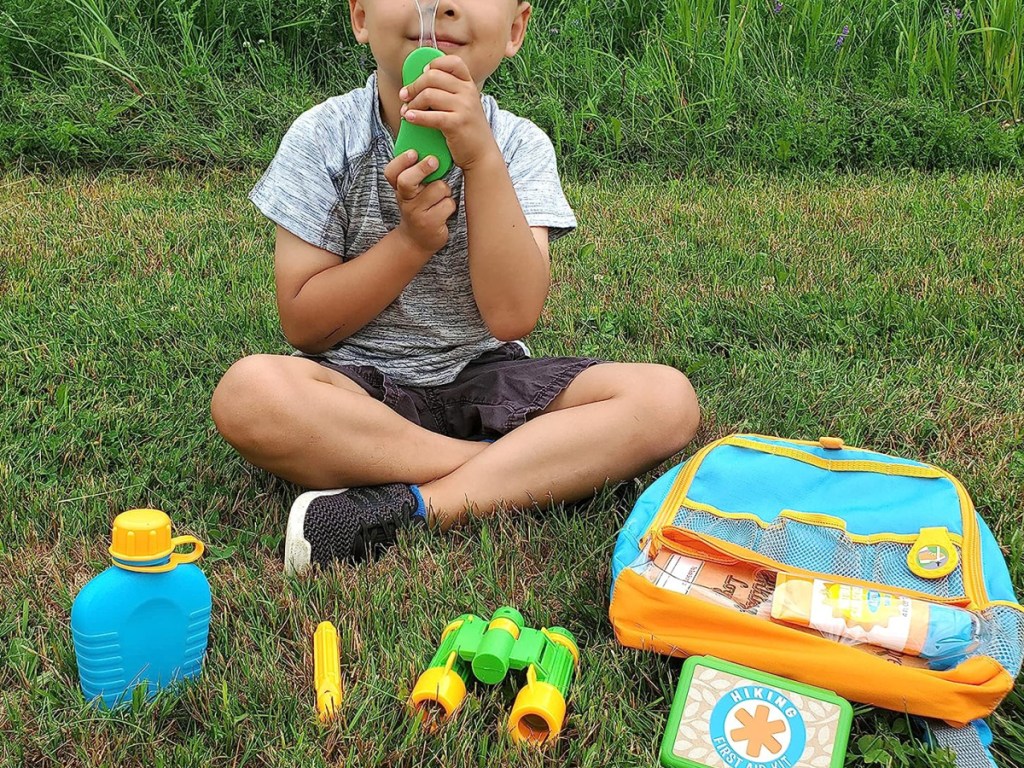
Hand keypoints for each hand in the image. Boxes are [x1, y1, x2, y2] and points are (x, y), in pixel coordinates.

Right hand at [384, 149, 456, 258]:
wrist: (417, 240)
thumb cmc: (420, 208)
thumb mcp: (413, 191)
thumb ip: (418, 173)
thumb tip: (434, 149)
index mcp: (399, 189)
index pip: (391, 173)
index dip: (401, 161)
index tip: (413, 152)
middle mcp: (405, 200)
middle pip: (407, 180)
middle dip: (422, 168)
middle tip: (434, 161)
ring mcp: (416, 213)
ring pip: (438, 189)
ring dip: (445, 191)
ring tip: (441, 198)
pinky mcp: (431, 224)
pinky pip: (448, 204)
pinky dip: (450, 205)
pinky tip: (444, 212)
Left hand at [399, 55, 497, 170]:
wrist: (482, 154)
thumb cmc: (467, 130)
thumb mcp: (464, 105)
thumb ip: (449, 92)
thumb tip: (419, 83)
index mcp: (469, 84)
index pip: (451, 62)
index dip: (433, 65)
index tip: (422, 74)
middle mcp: (468, 92)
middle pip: (433, 76)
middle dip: (414, 86)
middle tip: (404, 96)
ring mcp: (464, 107)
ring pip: (429, 94)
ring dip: (413, 103)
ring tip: (406, 111)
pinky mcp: (457, 124)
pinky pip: (431, 116)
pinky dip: (417, 116)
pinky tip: (410, 118)